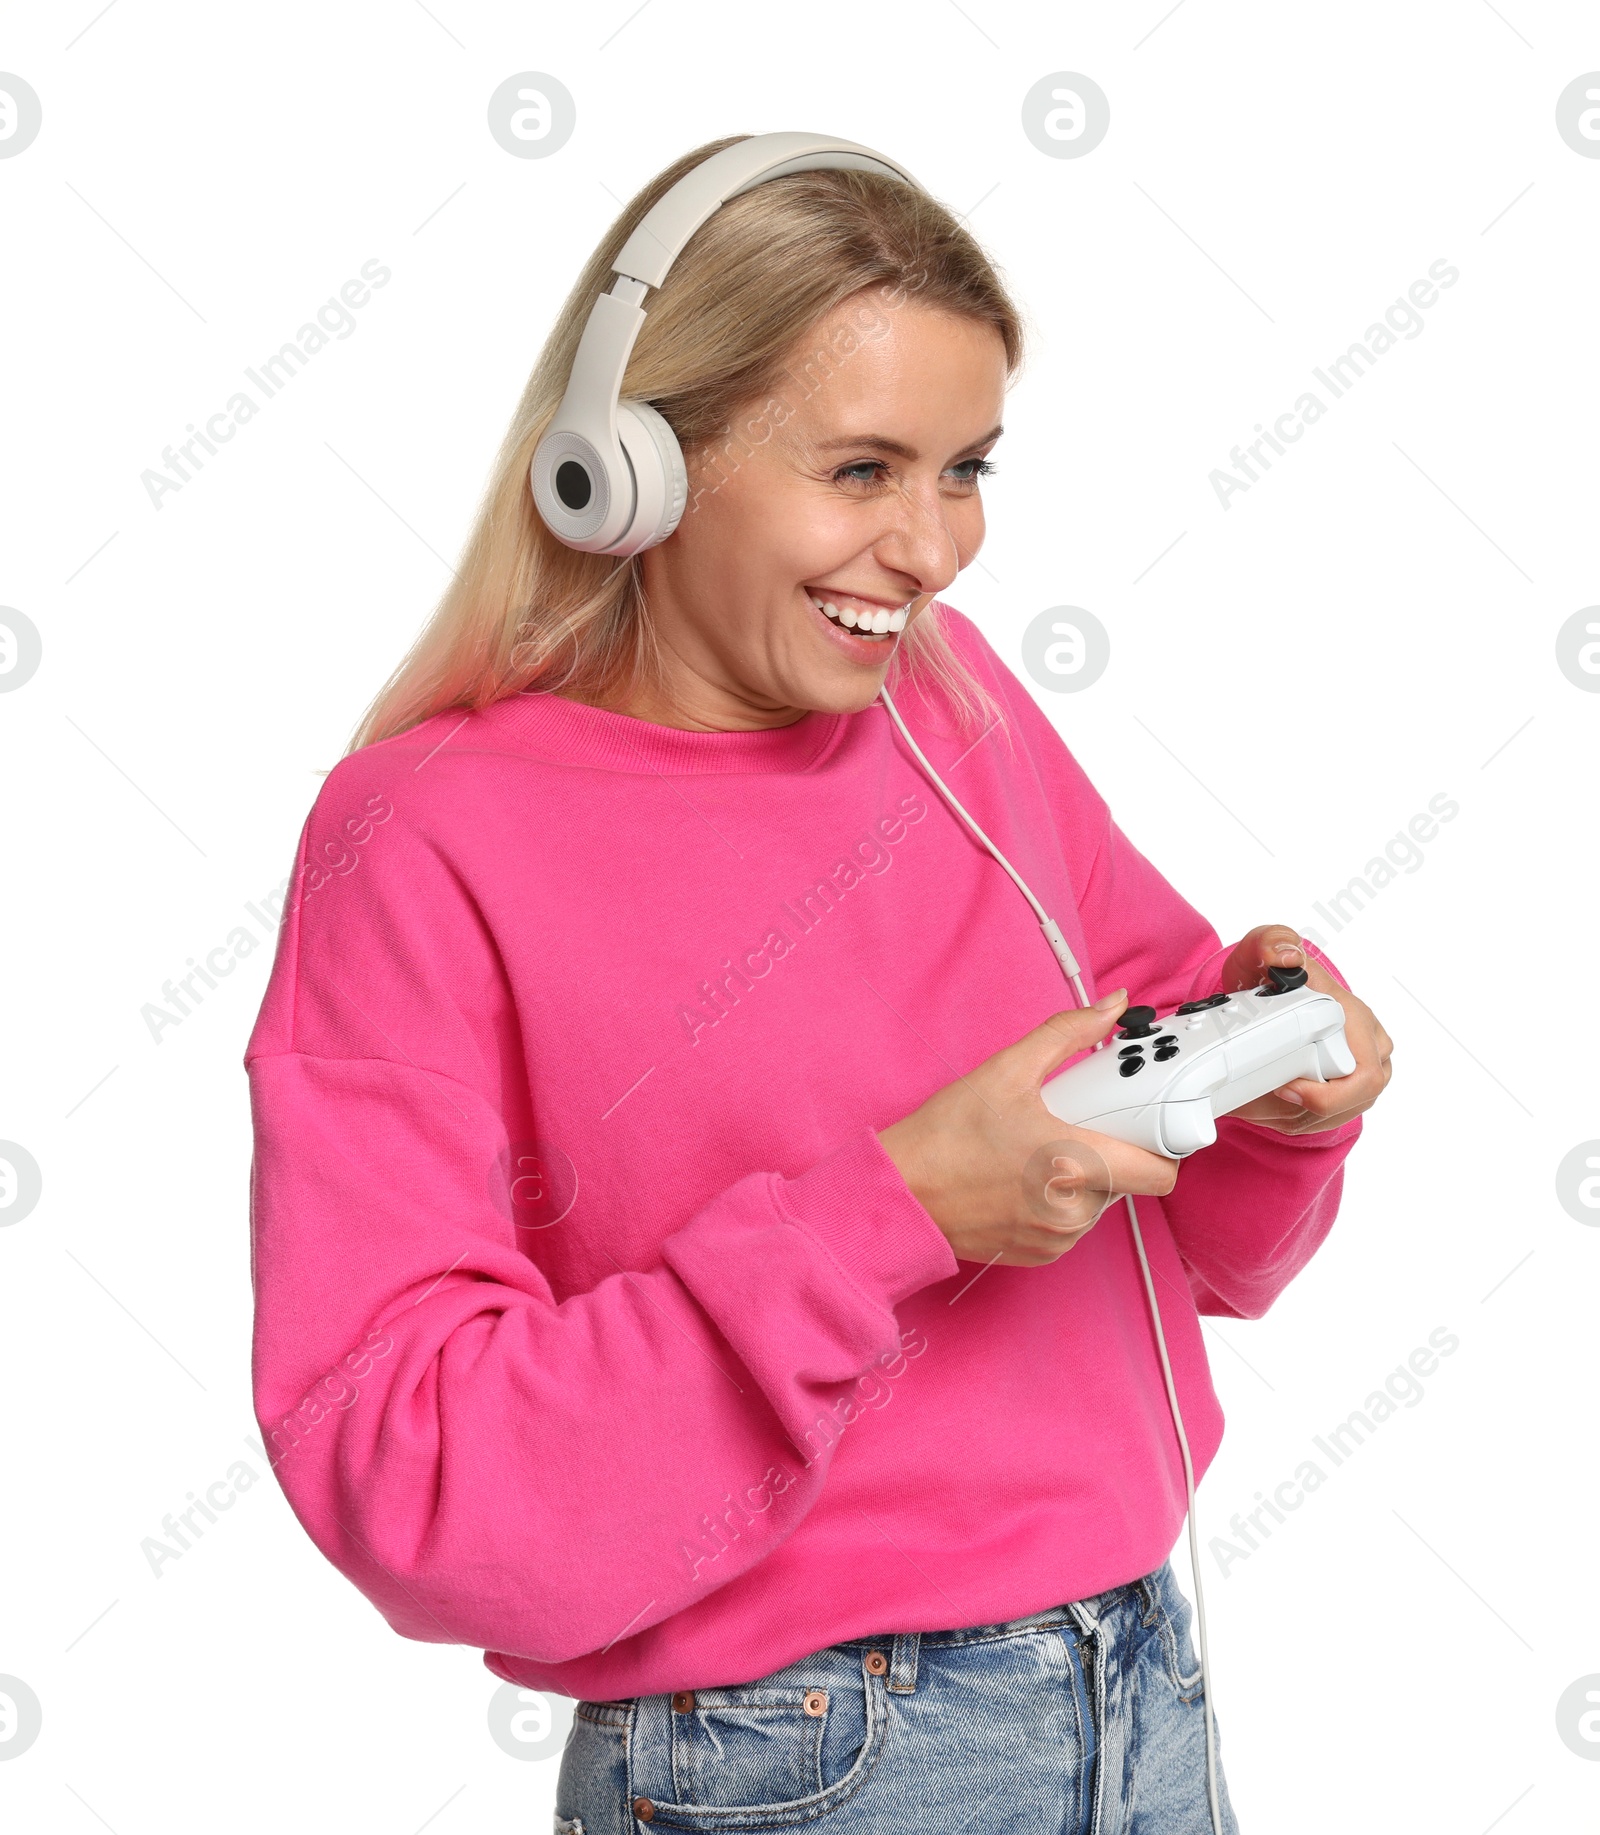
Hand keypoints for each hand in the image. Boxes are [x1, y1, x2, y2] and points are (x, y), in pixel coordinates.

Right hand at [877, 992, 1179, 1265]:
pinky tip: (1023, 1181)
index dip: (1161, 1147)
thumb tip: (1113, 1006)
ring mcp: (1057, 1239)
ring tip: (1040, 1153)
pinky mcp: (1039, 1255)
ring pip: (1098, 1205)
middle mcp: (1073, 1211)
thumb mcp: (1006, 1070)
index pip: (1160, 1174)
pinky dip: (1059, 1204)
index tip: (1144, 1125)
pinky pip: (1071, 1226)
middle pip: (1126, 1182)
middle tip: (1073, 1127)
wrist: (900, 1193)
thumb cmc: (946, 1136)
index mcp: (1075, 1164)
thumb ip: (1067, 1033)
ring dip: (1084, 1180)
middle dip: (1108, 1153)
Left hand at [1219, 924, 1392, 1134]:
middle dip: (1307, 1110)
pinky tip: (1267, 1107)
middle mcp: (1370, 1043)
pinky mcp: (1350, 1086)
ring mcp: (1365, 1067)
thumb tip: (1287, 957)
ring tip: (1256, 1104)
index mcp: (1355, 1016)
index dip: (1328, 1092)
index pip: (1365, 1072)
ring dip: (1296, 1118)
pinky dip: (1296, 1119)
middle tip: (1265, 1098)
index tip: (1285, 1088)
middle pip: (1357, 1099)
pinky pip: (1329, 1119)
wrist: (1263, 989)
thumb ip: (1271, 942)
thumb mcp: (1259, 949)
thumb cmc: (1266, 973)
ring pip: (1340, 1114)